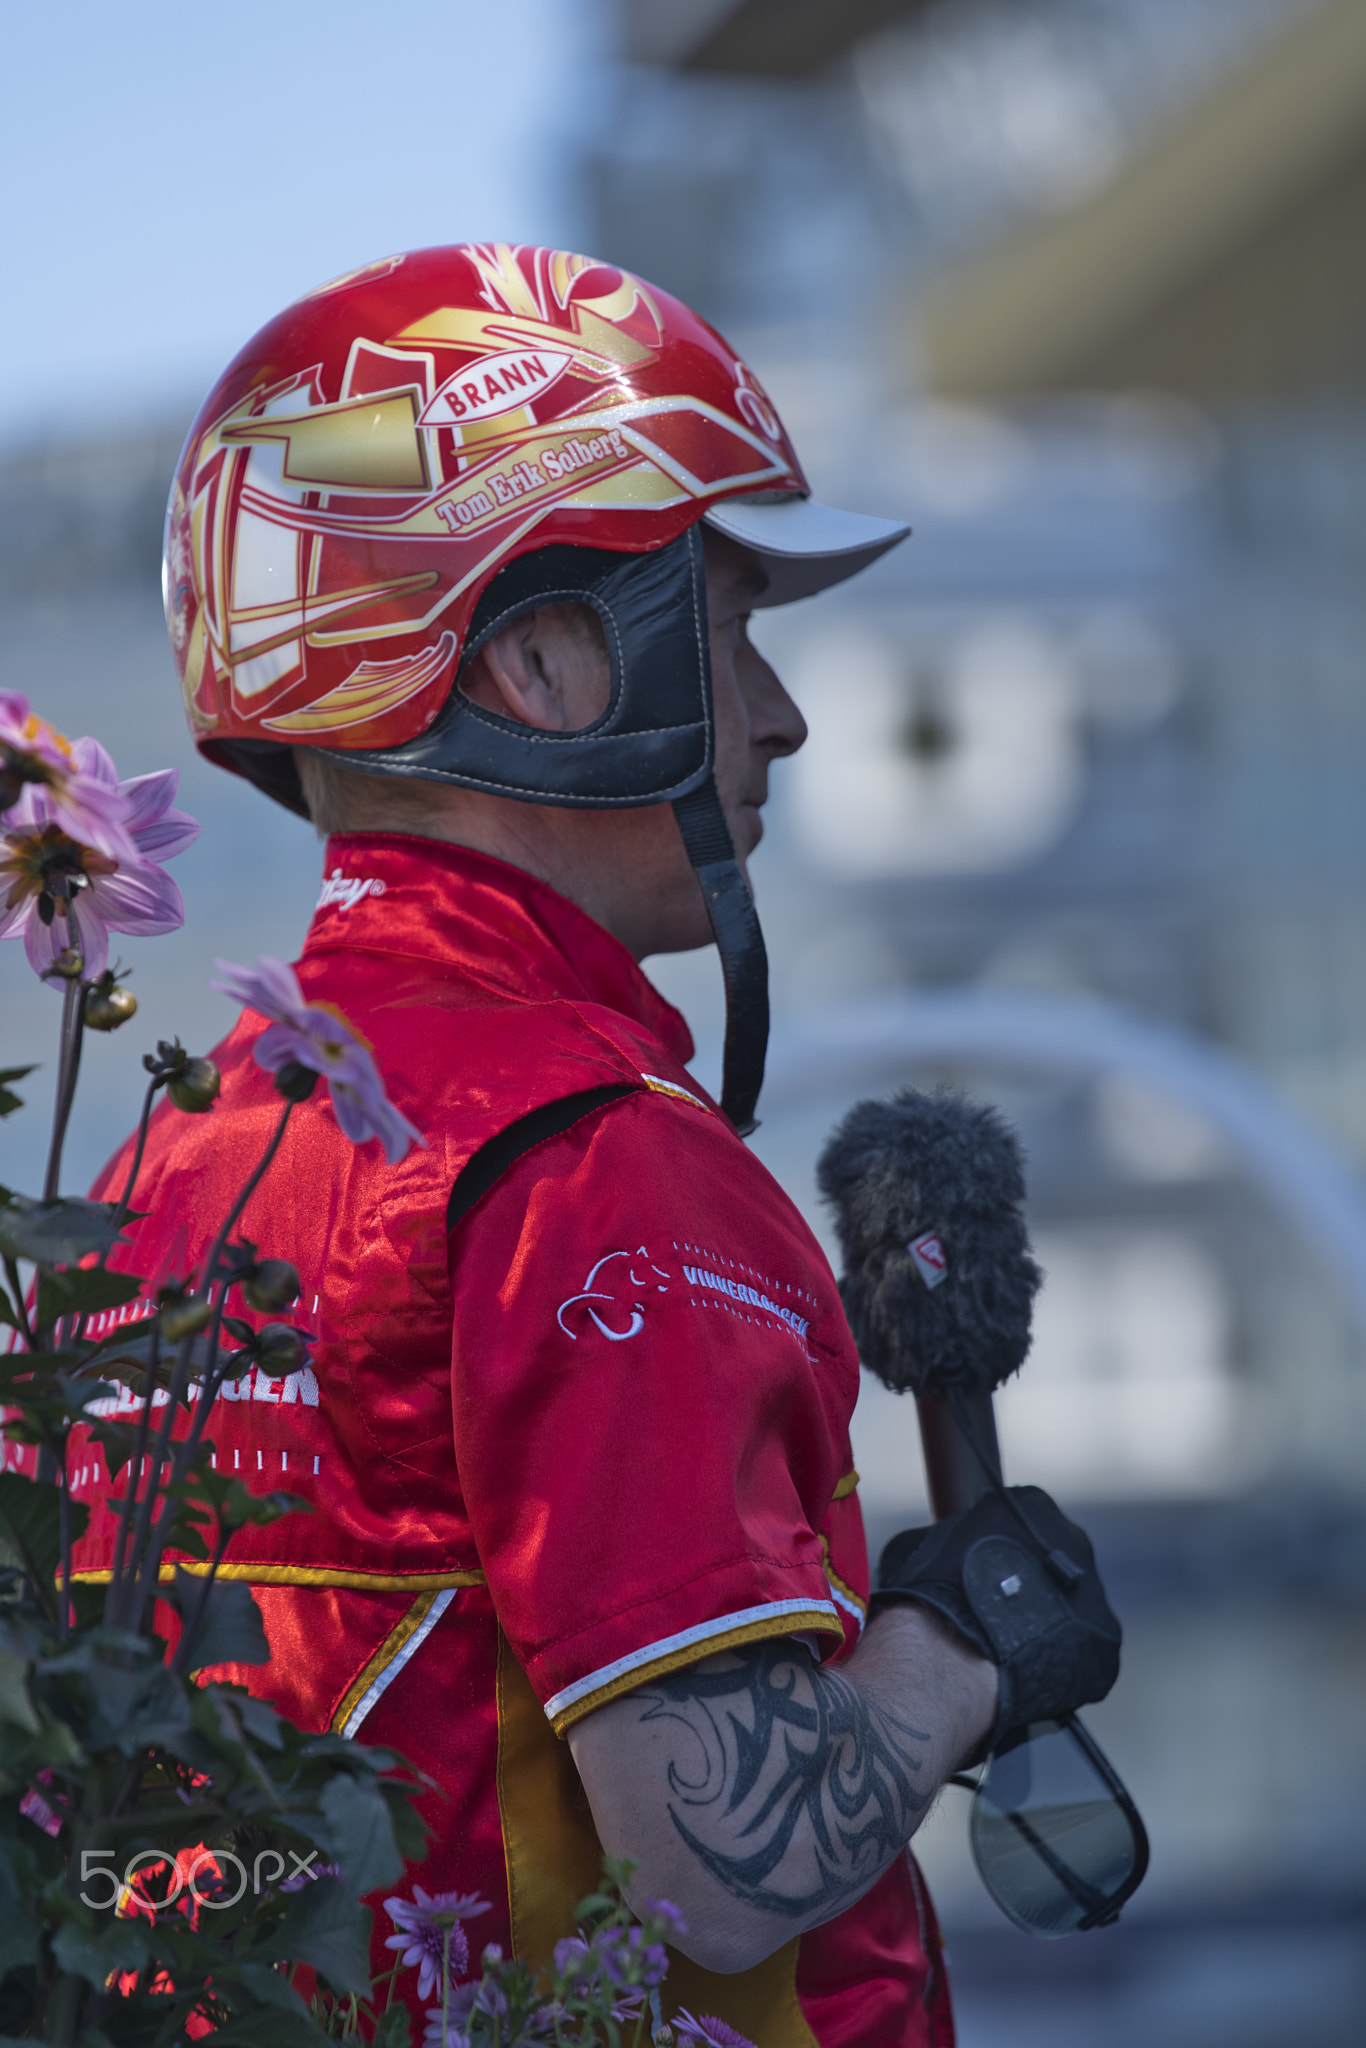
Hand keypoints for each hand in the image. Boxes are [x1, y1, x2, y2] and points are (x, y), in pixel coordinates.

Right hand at [872, 1485, 1120, 1752]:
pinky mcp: (1105, 1643)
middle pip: (1057, 1560)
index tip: (987, 1573)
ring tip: (1012, 1646)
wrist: (954, 1653)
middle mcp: (1074, 1539)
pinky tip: (1029, 1668)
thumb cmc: (932, 1592)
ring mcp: (1094, 1593)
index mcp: (1032, 1506)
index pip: (1023, 1521)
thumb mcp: (926, 1542)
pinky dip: (1060, 1659)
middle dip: (1032, 1585)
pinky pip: (1083, 1650)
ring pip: (1072, 1607)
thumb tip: (950, 1553)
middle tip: (1000, 1611)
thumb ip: (953, 1538)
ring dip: (1048, 1623)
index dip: (1003, 1550)